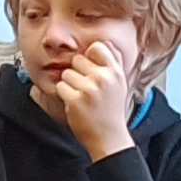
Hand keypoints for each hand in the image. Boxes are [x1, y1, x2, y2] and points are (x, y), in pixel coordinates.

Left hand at [31, 38, 138, 161]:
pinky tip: (75, 104)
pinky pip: (60, 87)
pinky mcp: (76, 101)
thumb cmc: (111, 110)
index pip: (97, 47)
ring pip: (66, 73)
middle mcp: (104, 78)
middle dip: (77, 73)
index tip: (89, 68)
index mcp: (115, 72)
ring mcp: (89, 89)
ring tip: (81, 97)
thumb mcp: (119, 84)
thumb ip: (113, 62)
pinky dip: (64, 95)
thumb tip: (106, 42)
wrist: (109, 138)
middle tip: (86, 89)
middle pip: (77, 60)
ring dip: (69, 85)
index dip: (89, 56)